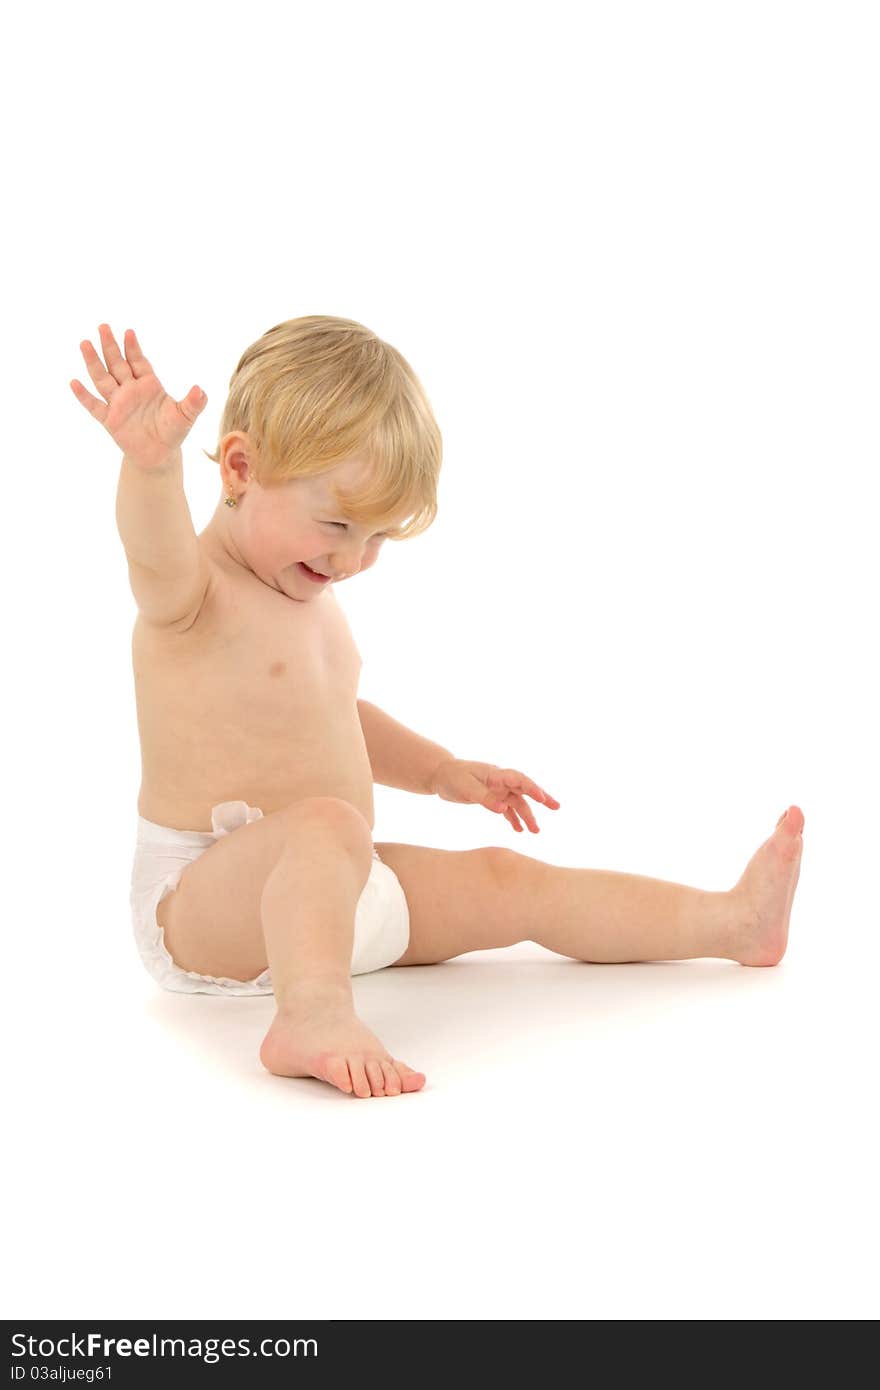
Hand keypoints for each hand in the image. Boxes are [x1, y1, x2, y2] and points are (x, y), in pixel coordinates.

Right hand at [70, 324, 206, 470]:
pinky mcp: (109, 419)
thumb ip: (193, 403)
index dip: (133, 347)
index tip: (128, 332)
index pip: (138, 361)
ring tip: (84, 344)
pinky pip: (94, 405)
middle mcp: (130, 390)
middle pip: (117, 364)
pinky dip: (84, 395)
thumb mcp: (185, 417)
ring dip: (93, 362)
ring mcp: (118, 403)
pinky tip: (74, 382)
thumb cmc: (173, 432)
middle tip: (102, 326)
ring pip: (102, 379)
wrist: (159, 454)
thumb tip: (201, 390)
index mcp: (148, 385)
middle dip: (110, 346)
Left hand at [428, 758, 560, 833]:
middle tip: (556, 807)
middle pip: (525, 789)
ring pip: (517, 803)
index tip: (542, 798)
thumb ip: (485, 798)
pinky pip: (507, 809)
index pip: (518, 779)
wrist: (441, 775)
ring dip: (527, 815)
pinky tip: (519, 830)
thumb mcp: (467, 788)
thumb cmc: (452, 777)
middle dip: (541, 798)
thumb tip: (504, 809)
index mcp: (496, 774)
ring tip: (536, 831)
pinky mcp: (492, 798)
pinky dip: (513, 819)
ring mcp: (497, 790)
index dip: (531, 788)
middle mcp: (500, 781)